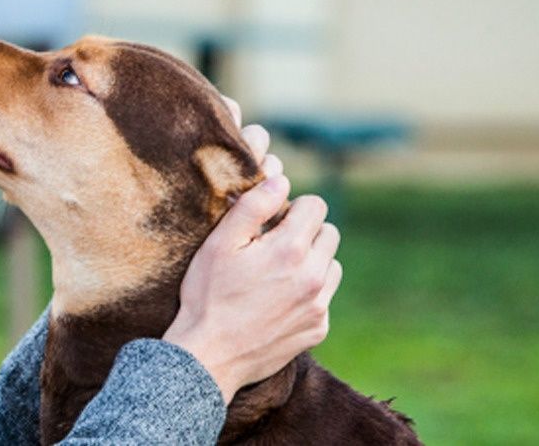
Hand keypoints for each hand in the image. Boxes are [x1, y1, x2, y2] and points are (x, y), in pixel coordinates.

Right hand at [162, 97, 341, 402]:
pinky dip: (308, 294)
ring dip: (311, 262)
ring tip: (277, 274)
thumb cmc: (207, 296)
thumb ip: (253, 207)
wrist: (209, 357)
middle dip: (305, 232)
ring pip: (332, 265)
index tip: (271, 222)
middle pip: (330, 233)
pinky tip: (277, 301)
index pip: (316, 205)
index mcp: (290, 249)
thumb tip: (281, 181)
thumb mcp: (219, 244)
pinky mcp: (318, 329)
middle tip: (273, 246)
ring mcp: (318, 305)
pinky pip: (324, 298)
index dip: (292, 208)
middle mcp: (313, 276)